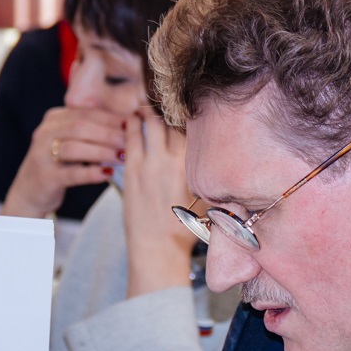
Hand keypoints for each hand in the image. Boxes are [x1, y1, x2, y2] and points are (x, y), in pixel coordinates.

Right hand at [1, 106, 125, 218]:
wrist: (30, 192)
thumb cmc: (59, 164)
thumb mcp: (71, 141)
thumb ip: (92, 131)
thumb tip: (128, 124)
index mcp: (54, 119)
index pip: (87, 113)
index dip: (111, 119)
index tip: (133, 126)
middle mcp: (45, 133)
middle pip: (81, 127)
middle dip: (109, 134)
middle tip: (130, 142)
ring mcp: (42, 155)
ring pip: (75, 148)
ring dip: (102, 152)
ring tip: (122, 157)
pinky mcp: (45, 177)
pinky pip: (71, 173)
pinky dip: (91, 173)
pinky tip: (107, 173)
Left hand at [122, 106, 193, 296]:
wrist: (158, 248)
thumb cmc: (185, 228)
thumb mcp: (209, 200)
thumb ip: (212, 175)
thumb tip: (220, 158)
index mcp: (195, 165)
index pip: (193, 127)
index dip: (190, 114)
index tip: (187, 107)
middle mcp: (174, 159)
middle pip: (172, 119)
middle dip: (168, 108)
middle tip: (164, 102)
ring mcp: (150, 162)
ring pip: (150, 123)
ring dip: (148, 112)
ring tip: (146, 107)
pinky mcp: (132, 169)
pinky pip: (131, 136)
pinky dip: (132, 124)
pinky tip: (132, 119)